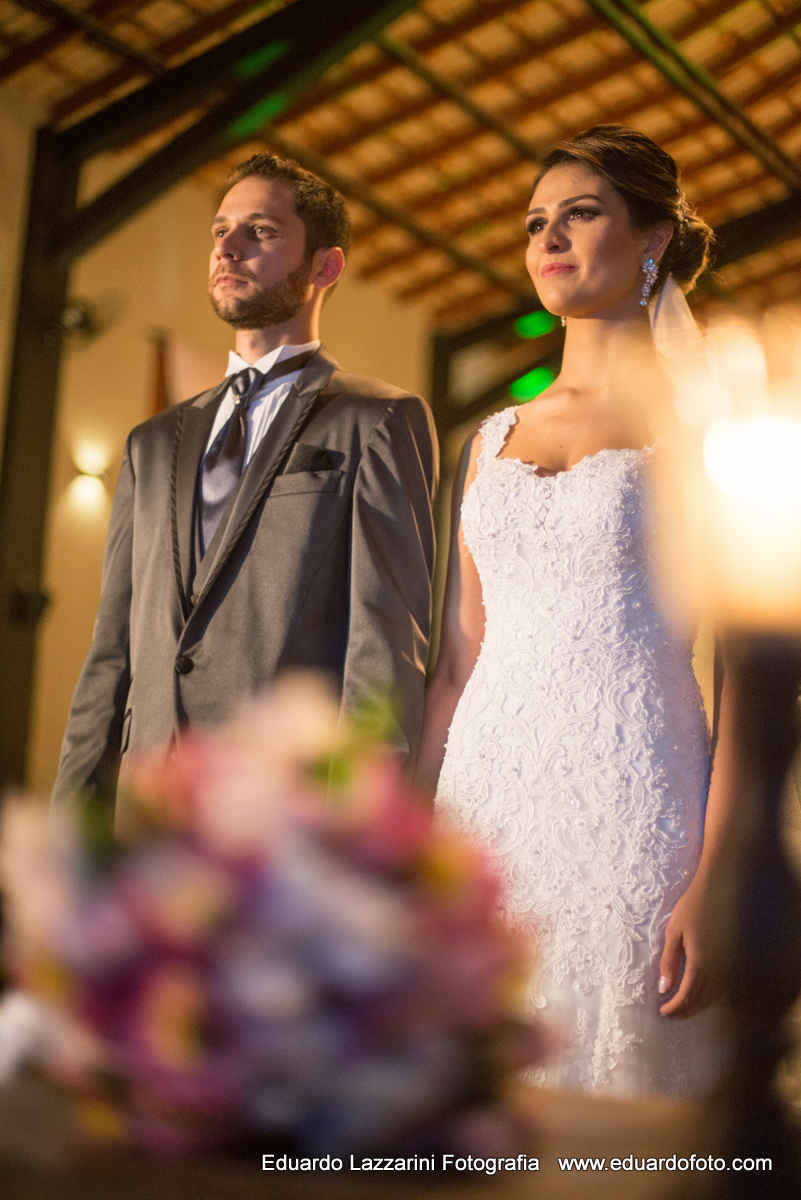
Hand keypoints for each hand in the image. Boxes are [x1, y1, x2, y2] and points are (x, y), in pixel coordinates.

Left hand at [658, 880, 717, 1017]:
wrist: (717, 891)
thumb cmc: (691, 908)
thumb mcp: (673, 932)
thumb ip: (669, 962)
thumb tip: (664, 988)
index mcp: (700, 962)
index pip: (687, 995)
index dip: (675, 1007)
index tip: (663, 1011)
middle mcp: (717, 969)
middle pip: (701, 1001)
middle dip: (684, 1011)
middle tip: (670, 1014)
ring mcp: (727, 966)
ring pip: (712, 997)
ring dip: (697, 1006)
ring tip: (681, 1008)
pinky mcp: (731, 961)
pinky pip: (721, 988)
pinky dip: (708, 997)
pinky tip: (698, 995)